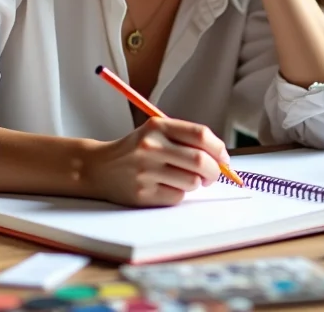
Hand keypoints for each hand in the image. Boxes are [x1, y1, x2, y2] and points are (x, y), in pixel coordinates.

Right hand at [84, 117, 229, 206]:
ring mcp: (146, 171)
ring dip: (195, 183)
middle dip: (214, 171)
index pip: (200, 135)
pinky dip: (178, 194)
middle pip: (200, 160)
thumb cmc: (135, 149)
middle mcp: (151, 146)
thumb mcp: (156, 132)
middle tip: (213, 175)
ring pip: (192, 182)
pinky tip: (166, 186)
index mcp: (158, 126)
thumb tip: (221, 158)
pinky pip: (177, 197)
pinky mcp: (142, 194)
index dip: (219, 148)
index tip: (224, 158)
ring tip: (183, 178)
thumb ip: (186, 139)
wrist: (99, 167)